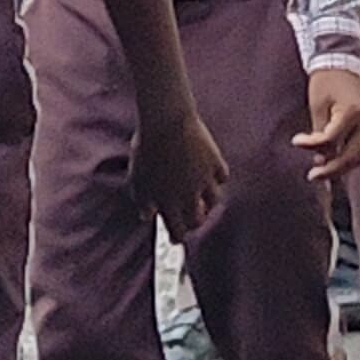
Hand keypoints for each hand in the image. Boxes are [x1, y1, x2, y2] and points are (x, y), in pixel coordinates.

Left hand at [131, 99, 228, 247]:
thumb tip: (147, 215)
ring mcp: (204, 179)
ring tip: (204, 198)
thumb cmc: (147, 148)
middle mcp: (189, 195)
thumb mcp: (137, 178)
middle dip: (195, 222)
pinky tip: (213, 175)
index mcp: (168, 201)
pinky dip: (218, 178)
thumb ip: (142, 200)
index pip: (177, 230)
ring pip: (214, 200)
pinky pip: (222, 176)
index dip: (177, 237)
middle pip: (199, 220)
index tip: (176, 237)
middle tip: (192, 218)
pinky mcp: (215, 162)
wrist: (166, 121)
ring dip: (209, 201)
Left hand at [295, 65, 359, 186]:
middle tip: (312, 175)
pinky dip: (349, 161)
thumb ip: (320, 132)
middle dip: (332, 169)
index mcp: (351, 113)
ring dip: (342, 168)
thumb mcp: (317, 104)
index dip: (312, 145)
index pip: (332, 139)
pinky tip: (334, 165)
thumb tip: (320, 157)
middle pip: (352, 155)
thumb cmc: (326, 81)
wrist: (341, 64)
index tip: (296, 141)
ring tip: (323, 174)